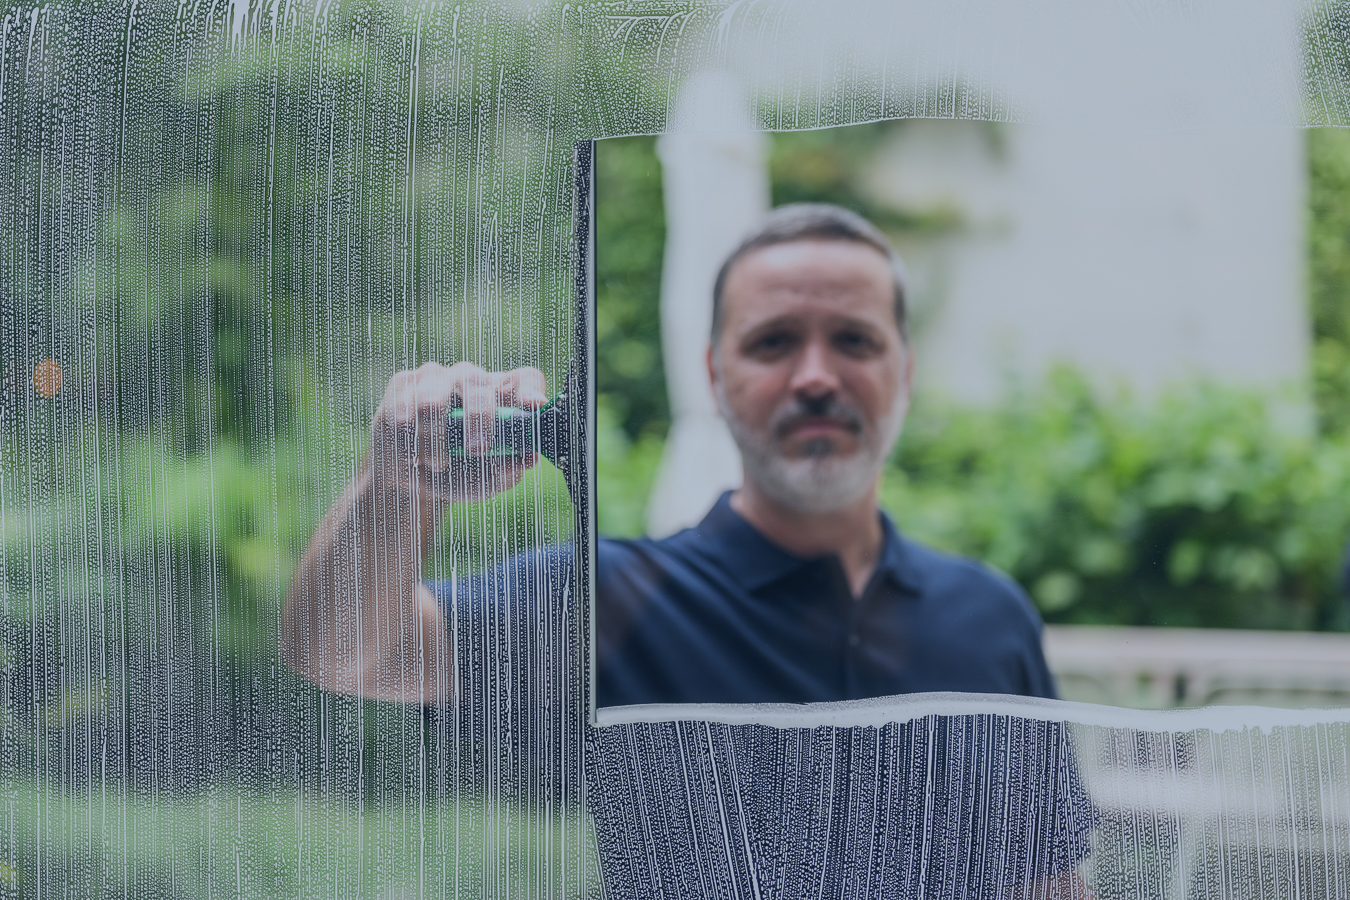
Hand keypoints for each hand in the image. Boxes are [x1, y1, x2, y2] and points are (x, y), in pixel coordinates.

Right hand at [370, 361, 547, 501]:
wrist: (413, 482)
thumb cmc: (460, 474)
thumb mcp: (489, 480)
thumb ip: (509, 469)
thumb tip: (526, 459)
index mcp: (502, 396)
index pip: (525, 379)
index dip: (530, 390)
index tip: (533, 406)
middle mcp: (471, 379)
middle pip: (477, 383)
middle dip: (478, 418)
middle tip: (477, 450)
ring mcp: (435, 378)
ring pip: (432, 402)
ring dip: (436, 442)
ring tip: (438, 464)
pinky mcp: (403, 385)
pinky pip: (403, 412)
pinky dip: (409, 443)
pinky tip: (413, 456)